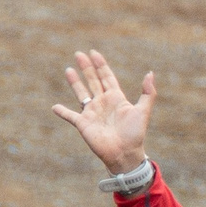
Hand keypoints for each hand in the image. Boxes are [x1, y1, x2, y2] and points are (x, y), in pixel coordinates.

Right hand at [52, 50, 154, 174]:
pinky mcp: (83, 124)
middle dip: (86, 67)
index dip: (100, 65)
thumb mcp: (143, 111)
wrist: (125, 154)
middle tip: (78, 54)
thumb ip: (148, 93)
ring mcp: (92, 113)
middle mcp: (103, 103)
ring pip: (81, 93)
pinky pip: (70, 116)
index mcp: (116, 98)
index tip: (94, 53)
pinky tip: (54, 108)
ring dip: (75, 82)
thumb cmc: (135, 134)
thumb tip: (150, 73)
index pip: (106, 77)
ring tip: (69, 70)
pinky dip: (62, 112)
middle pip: (92, 81)